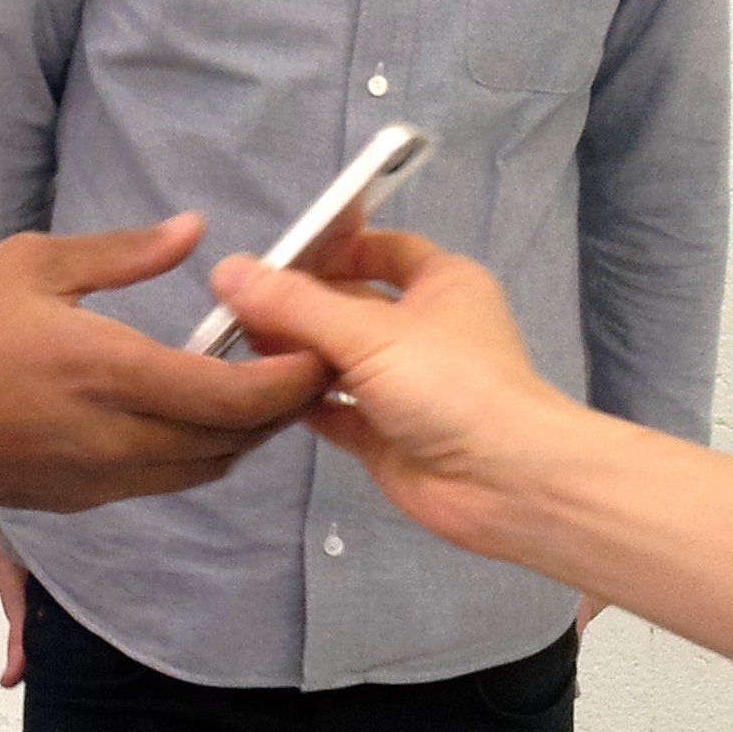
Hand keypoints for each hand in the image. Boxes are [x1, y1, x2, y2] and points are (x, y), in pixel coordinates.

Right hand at [0, 216, 325, 510]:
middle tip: (300, 364)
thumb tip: (193, 231)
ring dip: (237, 438)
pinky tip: (184, 411)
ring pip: (198, 473)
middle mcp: (109, 440)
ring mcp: (90, 481)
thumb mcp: (31, 263)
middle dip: (279, 412)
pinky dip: (190, 454)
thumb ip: (123, 253)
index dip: (290, 382)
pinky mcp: (70, 502)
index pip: (234, 399)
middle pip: (232, 446)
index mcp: (106, 373)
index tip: (315, 349)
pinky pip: (155, 483)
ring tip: (251, 387)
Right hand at [206, 229, 574, 553]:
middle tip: (231, 308)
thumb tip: (226, 270)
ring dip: (293, 354)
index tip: (275, 257)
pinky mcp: (385, 432)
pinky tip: (255, 393)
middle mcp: (423, 328)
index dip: (333, 247)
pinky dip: (299, 400)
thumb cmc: (451, 385)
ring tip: (233, 348)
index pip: (381, 249)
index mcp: (441, 284)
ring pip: (338, 358)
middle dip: (297, 306)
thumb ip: (295, 304)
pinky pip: (333, 408)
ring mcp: (404, 384)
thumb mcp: (370, 332)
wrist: (506, 484)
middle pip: (349, 305)